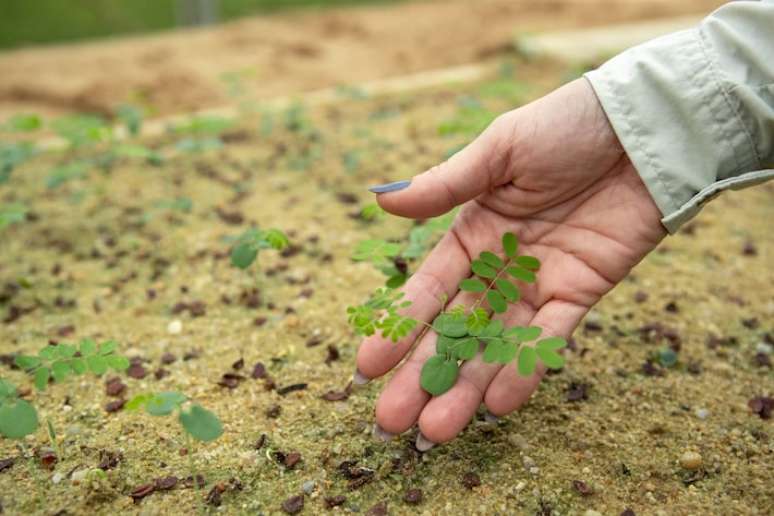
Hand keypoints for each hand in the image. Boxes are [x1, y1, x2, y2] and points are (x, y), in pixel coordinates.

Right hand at [355, 78, 666, 448]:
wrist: (643, 126)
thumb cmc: (565, 125)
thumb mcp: (500, 149)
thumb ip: (445, 185)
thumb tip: (380, 200)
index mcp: (472, 232)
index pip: (428, 289)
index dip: (398, 326)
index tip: (367, 365)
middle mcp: (500, 266)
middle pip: (456, 329)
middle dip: (424, 374)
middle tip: (393, 420)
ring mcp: (540, 283)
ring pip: (498, 344)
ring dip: (469, 385)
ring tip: (439, 429)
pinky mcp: (582, 291)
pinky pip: (552, 336)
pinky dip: (527, 368)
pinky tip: (499, 404)